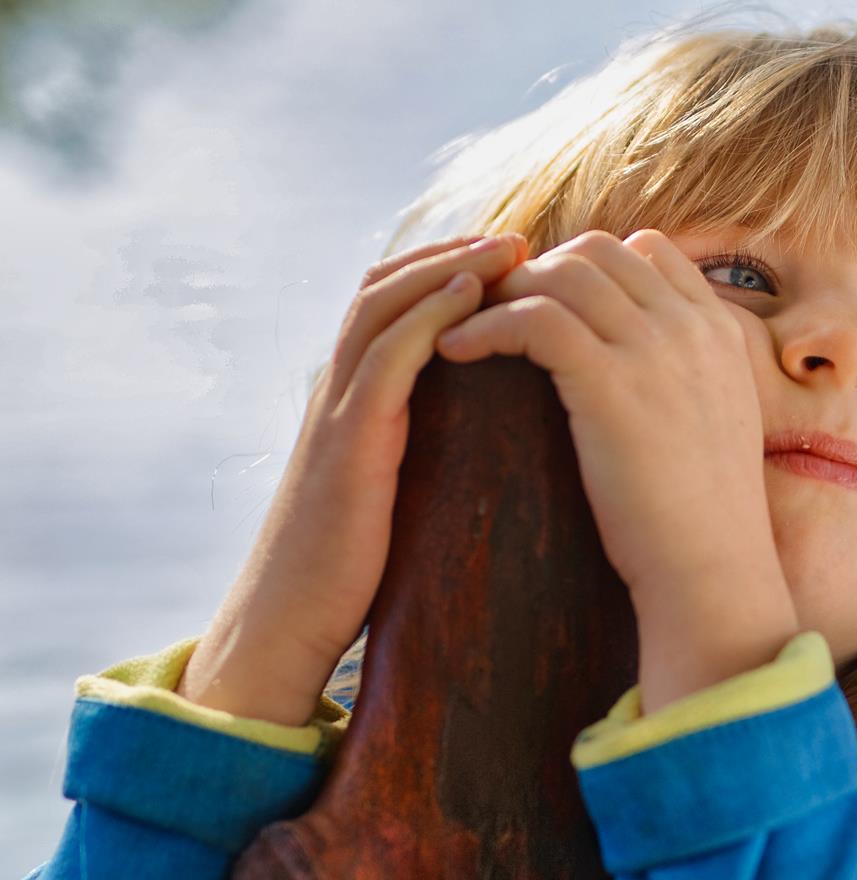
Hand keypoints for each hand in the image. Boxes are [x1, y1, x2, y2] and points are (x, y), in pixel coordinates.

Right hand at [177, 232, 528, 725]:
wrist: (290, 623)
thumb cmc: (351, 569)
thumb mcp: (395, 494)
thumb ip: (425, 454)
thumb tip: (488, 444)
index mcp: (353, 399)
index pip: (396, 306)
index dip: (448, 272)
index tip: (514, 258)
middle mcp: (337, 389)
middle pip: (388, 286)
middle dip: (452, 253)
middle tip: (521, 236)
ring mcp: (336, 410)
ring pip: (383, 306)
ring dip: (447, 268)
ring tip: (508, 249)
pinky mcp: (346, 442)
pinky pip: (385, 359)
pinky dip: (428, 318)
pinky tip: (472, 297)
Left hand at [432, 228, 785, 609]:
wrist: (714, 572)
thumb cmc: (705, 522)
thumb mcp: (717, 426)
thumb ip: (689, 379)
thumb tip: (640, 372)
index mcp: (721, 333)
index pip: (649, 250)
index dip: (591, 265)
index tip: (550, 300)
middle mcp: (693, 328)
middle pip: (599, 250)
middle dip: (539, 270)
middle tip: (495, 311)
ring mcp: (656, 351)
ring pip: (563, 273)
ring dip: (505, 292)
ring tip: (465, 326)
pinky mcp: (611, 384)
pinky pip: (534, 320)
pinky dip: (485, 326)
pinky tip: (455, 351)